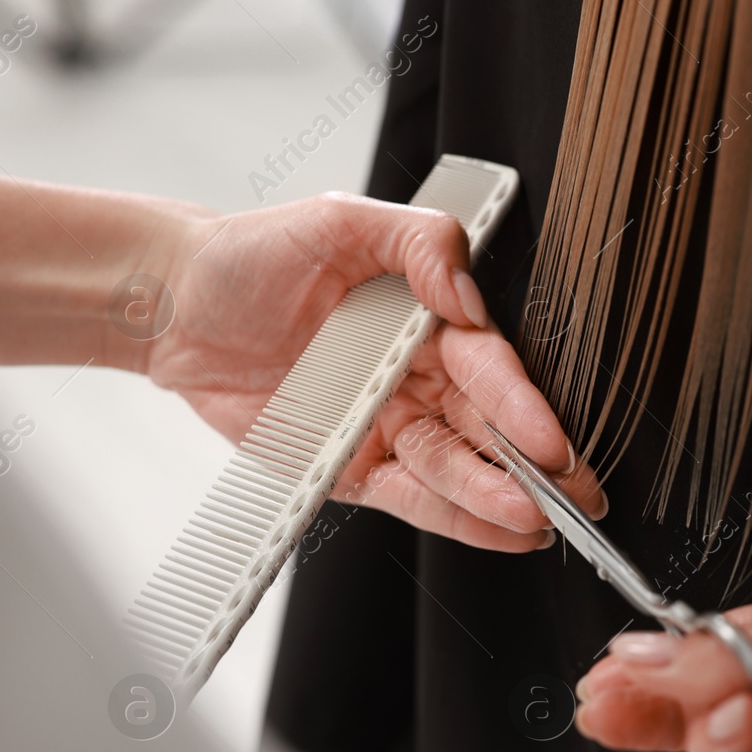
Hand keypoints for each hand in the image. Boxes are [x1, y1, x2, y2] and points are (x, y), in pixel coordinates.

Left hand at [148, 192, 604, 550]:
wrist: (174, 305)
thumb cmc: (253, 256)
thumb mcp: (341, 220)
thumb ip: (419, 244)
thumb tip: (468, 294)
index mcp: (428, 319)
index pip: (490, 367)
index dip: (523, 406)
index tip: (550, 439)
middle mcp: (419, 376)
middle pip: (489, 428)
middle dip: (538, 466)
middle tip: (577, 496)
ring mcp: (389, 424)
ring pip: (456, 469)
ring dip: (498, 499)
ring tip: (534, 522)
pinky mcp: (353, 467)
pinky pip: (412, 498)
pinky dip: (457, 519)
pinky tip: (499, 531)